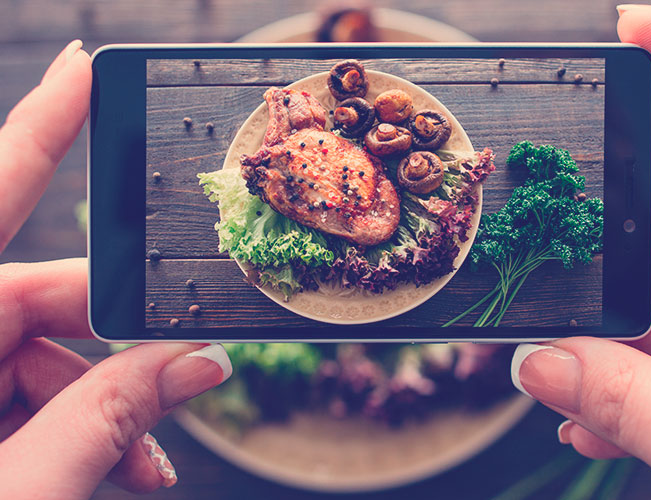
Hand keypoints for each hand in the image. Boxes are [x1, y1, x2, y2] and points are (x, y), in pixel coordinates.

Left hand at [0, 41, 231, 498]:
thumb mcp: (17, 493)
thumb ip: (108, 420)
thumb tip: (196, 364)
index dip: (43, 127)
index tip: (92, 72)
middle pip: (32, 299)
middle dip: (118, 346)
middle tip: (179, 395)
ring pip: (30, 359)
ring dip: (101, 407)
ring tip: (143, 472)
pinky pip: (11, 398)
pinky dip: (67, 430)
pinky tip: (108, 473)